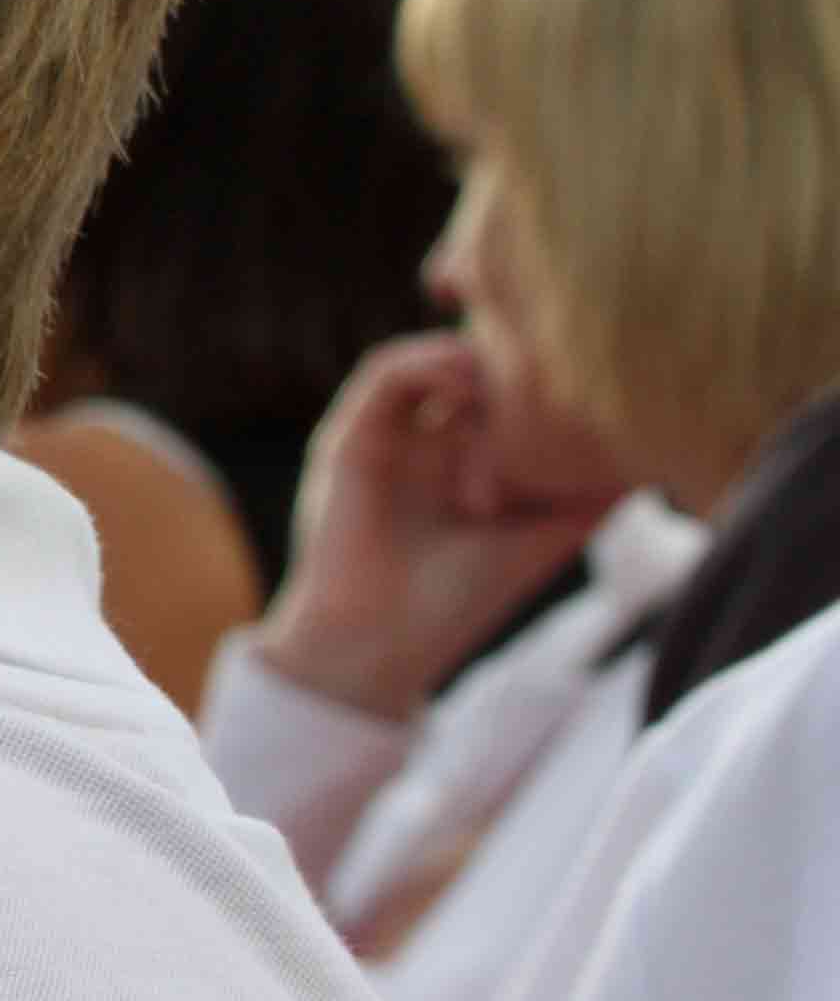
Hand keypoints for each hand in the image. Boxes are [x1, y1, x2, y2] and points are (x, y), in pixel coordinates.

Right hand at [262, 333, 629, 722]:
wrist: (386, 643)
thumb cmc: (463, 601)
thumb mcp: (546, 537)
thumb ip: (589, 495)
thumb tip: (652, 453)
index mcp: (466, 462)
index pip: (504, 391)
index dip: (538, 376)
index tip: (584, 381)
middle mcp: (425, 442)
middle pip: (469, 366)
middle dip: (510, 358)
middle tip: (550, 365)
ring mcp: (387, 436)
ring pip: (429, 359)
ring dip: (471, 356)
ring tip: (511, 374)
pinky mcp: (348, 436)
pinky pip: (385, 373)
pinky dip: (426, 362)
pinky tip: (466, 380)